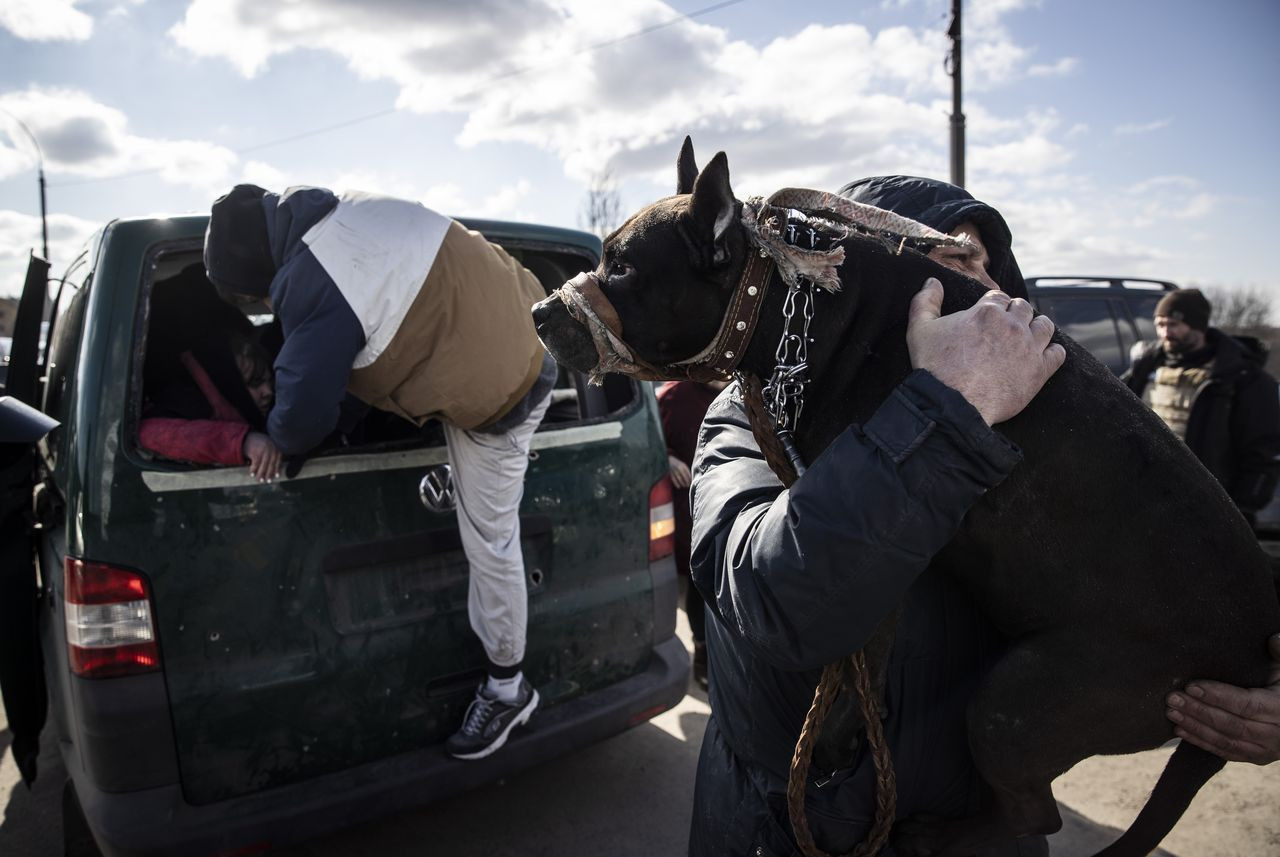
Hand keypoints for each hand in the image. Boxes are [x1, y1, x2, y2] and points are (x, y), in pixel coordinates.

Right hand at [243, 432, 282, 482]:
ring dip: (261, 474)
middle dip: (269, 474)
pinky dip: (253, 470)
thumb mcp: (268, 446)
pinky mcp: (256, 452)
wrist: (246, 437)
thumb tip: (274, 469)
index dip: (277, 469)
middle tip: (268, 481)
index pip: (278, 460)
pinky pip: (256, 464)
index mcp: (276, 447)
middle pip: (271, 464)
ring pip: (264, 465)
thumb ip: (272, 454)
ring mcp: (264, 451)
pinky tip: (252, 474)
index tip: (276, 476)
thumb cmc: (258, 443)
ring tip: (260, 480)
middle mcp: (272, 449)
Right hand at [668, 455, 691, 488]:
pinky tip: (679, 486)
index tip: (692, 482)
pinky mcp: (670, 473)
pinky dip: (676, 483)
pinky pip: (674, 479)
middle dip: (687, 482)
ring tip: (684, 486)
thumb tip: (690, 478)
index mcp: (683, 465)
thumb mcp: (682, 464)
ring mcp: (674, 470)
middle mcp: (679, 468)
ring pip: (679, 478)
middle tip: (688, 485)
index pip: (688, 473)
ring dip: (682, 483)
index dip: (690, 478)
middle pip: (684, 476)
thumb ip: (686, 470)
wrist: (668, 460)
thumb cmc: (677, 463)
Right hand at [907, 278, 1064, 424]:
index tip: (990, 316)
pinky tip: (1042, 357)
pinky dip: (1052, 352)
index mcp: (986, 312)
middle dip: (1015, 314)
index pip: (999, 296)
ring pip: (1044, 326)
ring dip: (1036, 328)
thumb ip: (925, 301)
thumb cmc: (934, 368)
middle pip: (1023, 308)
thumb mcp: (919, 330)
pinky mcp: (1039, 371)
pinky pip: (1057, 354)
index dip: (994, 305)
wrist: (952, 405)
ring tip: (1026, 339)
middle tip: (1005, 329)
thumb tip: (933, 281)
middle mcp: (1012, 325)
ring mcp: (1028, 347)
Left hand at [1167, 633, 1279, 764]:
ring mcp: (1266, 750)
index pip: (1246, 704)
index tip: (1191, 686)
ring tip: (1171, 712)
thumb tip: (1273, 639)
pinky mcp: (1255, 757)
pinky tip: (1180, 730)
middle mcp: (1276, 734)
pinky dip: (1201, 742)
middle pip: (1232, 724)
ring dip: (1195, 727)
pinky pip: (1226, 752)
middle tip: (1172, 698)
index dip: (1218, 696)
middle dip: (1199, 711)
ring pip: (1226, 741)